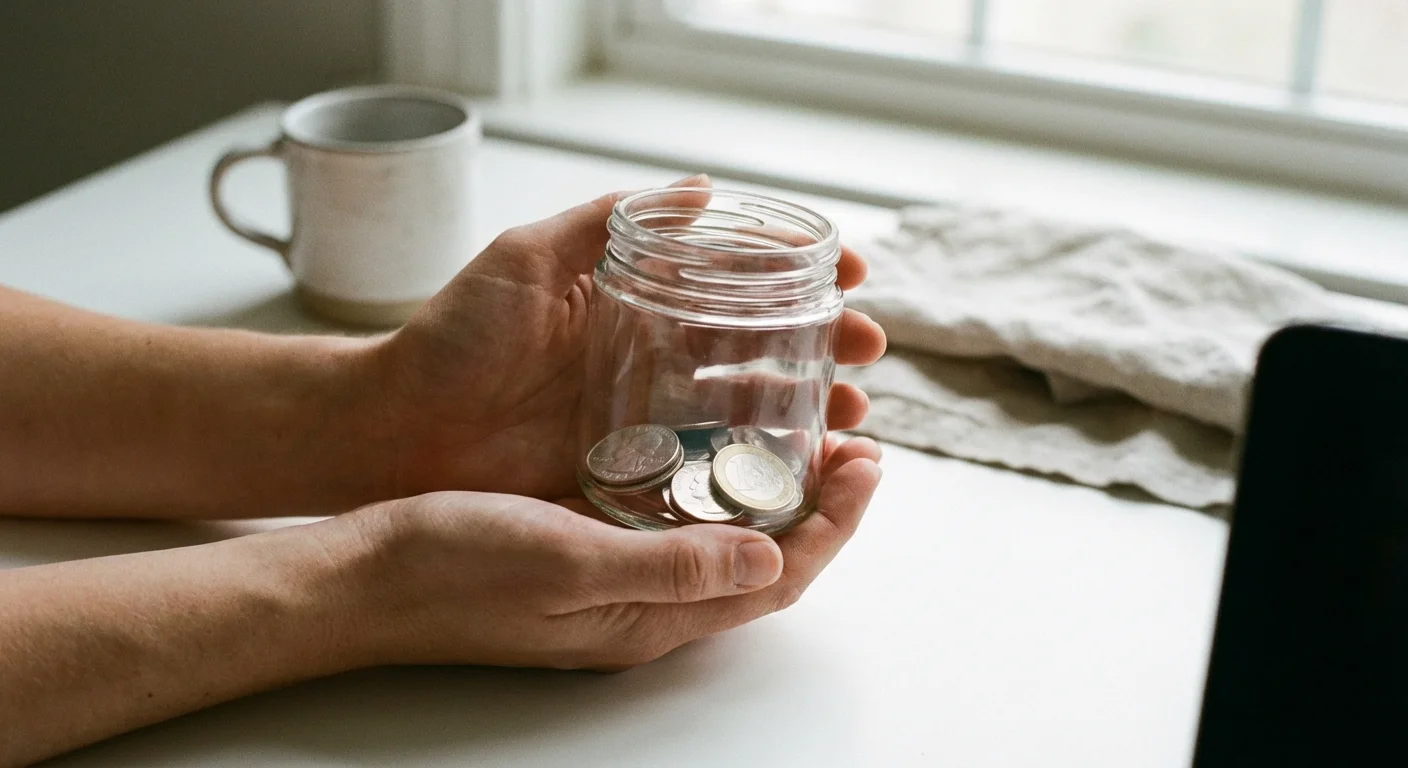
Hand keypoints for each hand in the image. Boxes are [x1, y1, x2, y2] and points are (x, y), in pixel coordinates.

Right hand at [336, 434, 881, 668]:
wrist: (367, 577)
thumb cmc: (454, 570)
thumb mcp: (567, 562)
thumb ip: (670, 565)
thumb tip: (771, 556)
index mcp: (651, 616)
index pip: (778, 579)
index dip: (835, 525)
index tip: (868, 464)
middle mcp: (646, 604)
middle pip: (765, 562)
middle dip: (821, 507)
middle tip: (856, 444)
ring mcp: (618, 580)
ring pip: (725, 541)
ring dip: (775, 495)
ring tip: (805, 438)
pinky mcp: (589, 550)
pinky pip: (678, 525)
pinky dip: (715, 488)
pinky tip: (713, 450)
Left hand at [361, 175, 886, 499]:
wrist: (396, 429)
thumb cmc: (451, 338)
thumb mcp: (525, 258)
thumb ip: (606, 221)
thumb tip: (700, 189)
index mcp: (633, 304)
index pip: (732, 283)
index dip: (795, 275)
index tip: (851, 273)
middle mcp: (650, 360)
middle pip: (758, 349)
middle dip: (822, 344)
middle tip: (868, 349)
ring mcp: (643, 421)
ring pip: (747, 411)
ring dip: (808, 405)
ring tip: (851, 411)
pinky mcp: (629, 476)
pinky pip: (707, 470)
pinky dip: (758, 467)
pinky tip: (800, 465)